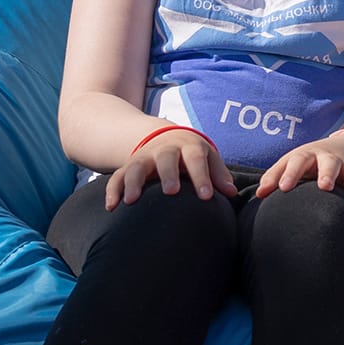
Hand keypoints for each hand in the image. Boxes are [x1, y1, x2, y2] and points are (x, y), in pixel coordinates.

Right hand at [104, 128, 236, 208]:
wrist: (164, 137)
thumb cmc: (192, 155)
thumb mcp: (207, 158)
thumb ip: (219, 175)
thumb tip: (232, 193)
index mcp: (188, 147)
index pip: (196, 159)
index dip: (202, 177)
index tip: (207, 197)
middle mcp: (164, 150)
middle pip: (165, 158)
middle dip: (168, 174)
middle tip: (171, 192)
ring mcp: (144, 158)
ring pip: (136, 166)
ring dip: (133, 182)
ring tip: (132, 201)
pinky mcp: (128, 167)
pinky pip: (117, 177)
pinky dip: (112, 191)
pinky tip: (111, 207)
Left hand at [256, 140, 343, 218]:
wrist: (333, 152)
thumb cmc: (304, 164)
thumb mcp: (288, 166)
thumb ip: (273, 178)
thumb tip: (259, 194)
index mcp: (308, 155)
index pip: (298, 161)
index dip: (290, 173)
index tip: (282, 188)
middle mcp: (330, 159)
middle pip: (330, 163)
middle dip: (328, 173)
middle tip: (324, 186)